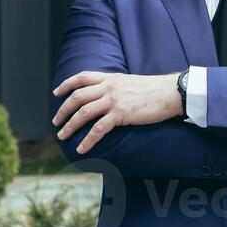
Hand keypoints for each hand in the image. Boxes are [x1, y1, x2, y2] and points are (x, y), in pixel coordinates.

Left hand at [52, 71, 181, 154]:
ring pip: (83, 113)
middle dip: (63, 110)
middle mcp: (108, 87)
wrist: (170, 92)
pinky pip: (98, 129)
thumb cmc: (153, 89)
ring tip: (62, 136)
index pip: (82, 77)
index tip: (56, 92)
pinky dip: (87, 140)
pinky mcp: (121, 114)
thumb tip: (106, 94)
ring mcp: (113, 100)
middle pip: (77, 97)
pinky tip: (82, 149)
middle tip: (56, 121)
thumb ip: (115, 86)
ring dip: (70, 126)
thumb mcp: (130, 82)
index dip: (66, 84)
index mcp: (110, 78)